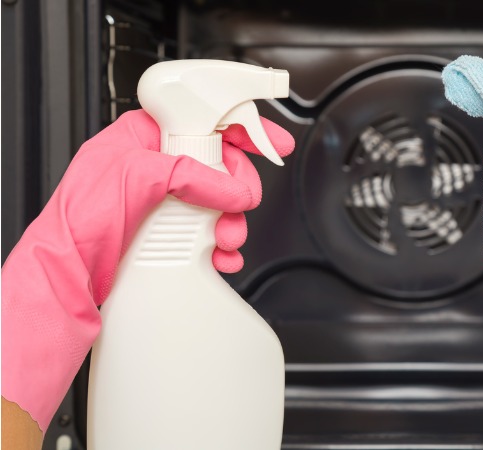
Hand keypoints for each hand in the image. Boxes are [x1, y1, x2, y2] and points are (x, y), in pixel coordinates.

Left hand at [1, 109, 294, 431]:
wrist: (67, 277)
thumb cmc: (78, 221)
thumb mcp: (137, 176)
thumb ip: (192, 175)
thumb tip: (234, 189)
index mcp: (143, 137)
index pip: (203, 120)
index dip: (243, 129)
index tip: (274, 142)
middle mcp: (156, 166)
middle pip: (220, 166)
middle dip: (238, 189)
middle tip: (243, 202)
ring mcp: (163, 202)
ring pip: (219, 203)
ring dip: (232, 223)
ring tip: (227, 239)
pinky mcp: (168, 233)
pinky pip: (210, 233)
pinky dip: (222, 247)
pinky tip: (221, 257)